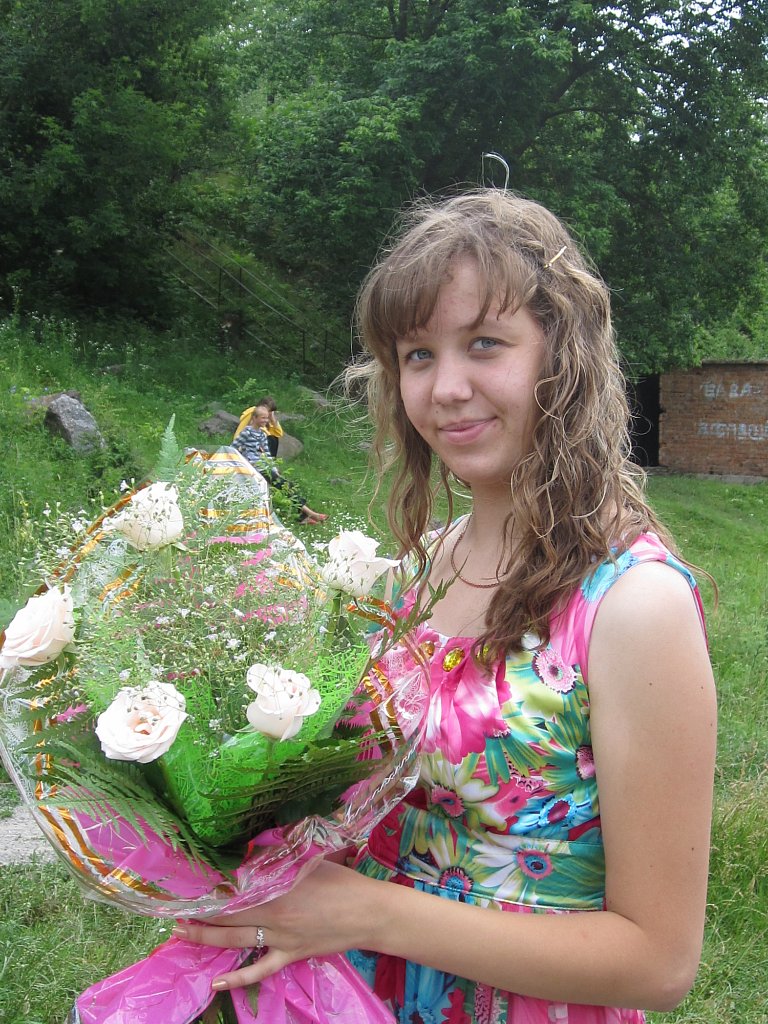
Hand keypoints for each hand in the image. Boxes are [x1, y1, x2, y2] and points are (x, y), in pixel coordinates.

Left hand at [172, 860, 375, 990]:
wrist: (368, 912)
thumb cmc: (342, 880)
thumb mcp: (312, 858)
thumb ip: (283, 854)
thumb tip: (258, 842)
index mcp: (277, 887)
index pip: (233, 888)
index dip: (209, 886)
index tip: (187, 882)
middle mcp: (273, 914)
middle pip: (227, 915)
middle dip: (198, 912)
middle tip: (173, 908)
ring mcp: (280, 939)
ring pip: (234, 940)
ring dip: (205, 937)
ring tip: (180, 933)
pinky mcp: (290, 955)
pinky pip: (259, 970)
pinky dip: (237, 978)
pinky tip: (216, 983)